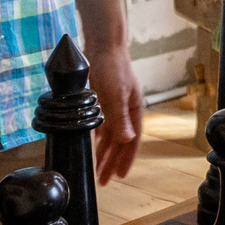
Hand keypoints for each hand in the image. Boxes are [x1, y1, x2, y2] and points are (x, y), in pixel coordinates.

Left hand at [87, 38, 143, 182]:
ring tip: (96, 168)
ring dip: (103, 152)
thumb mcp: (116, 95)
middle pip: (119, 142)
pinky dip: (96, 138)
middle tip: (103, 180)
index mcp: (133, 111)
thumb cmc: (113, 67)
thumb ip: (120, 118)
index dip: (126, 159)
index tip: (119, 175)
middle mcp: (125, 111)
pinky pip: (100, 125)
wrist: (103, 44)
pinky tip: (91, 146)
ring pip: (108, 136)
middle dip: (111, 161)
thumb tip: (126, 140)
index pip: (132, 141)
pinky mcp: (101, 101)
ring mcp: (113, 106)